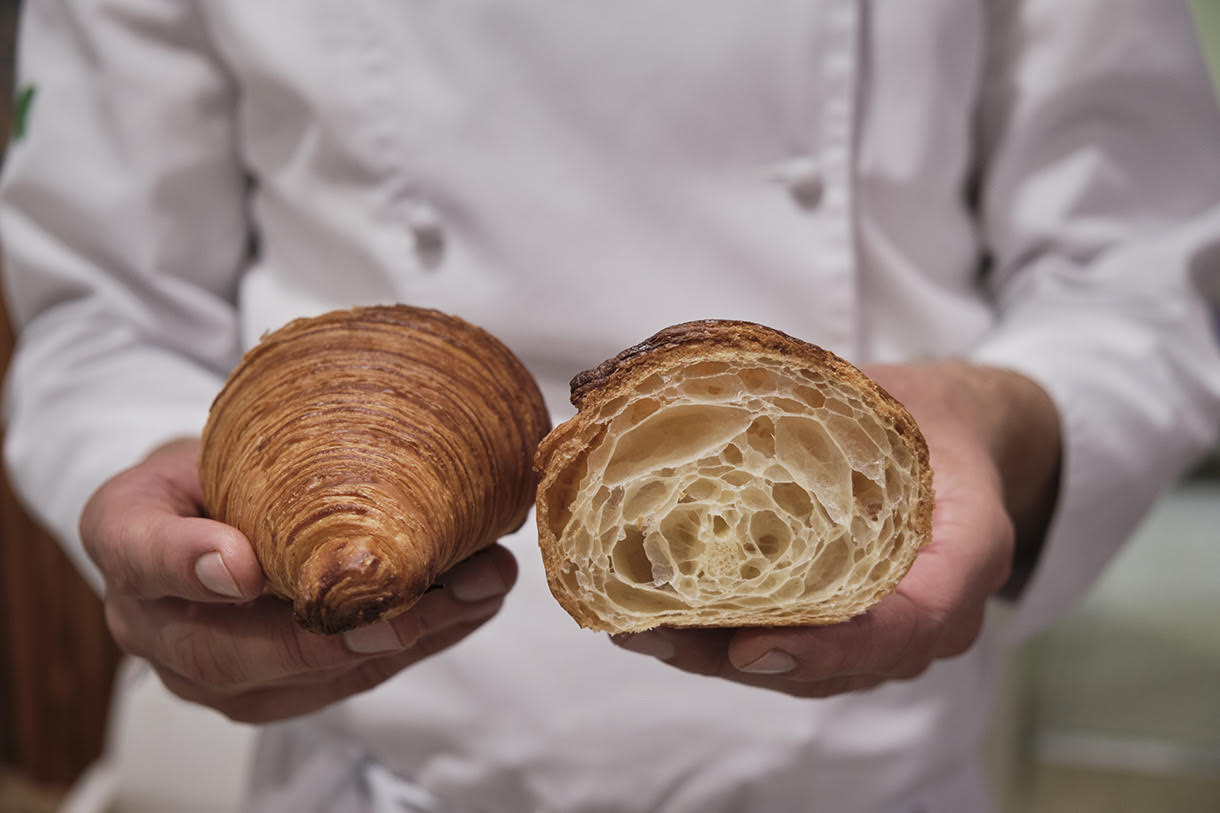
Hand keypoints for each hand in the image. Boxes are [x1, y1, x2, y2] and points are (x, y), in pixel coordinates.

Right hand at [83, 438, 514, 721]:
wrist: (214, 516)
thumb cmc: (213, 472)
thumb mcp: (206, 444)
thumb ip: (233, 463)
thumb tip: (286, 514)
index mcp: (127, 543)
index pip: (140, 554)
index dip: (186, 563)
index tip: (241, 566)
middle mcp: (159, 629)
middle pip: (234, 651)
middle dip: (331, 634)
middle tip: (404, 607)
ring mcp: (220, 676)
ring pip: (308, 677)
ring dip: (408, 634)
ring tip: (479, 588)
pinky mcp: (282, 692)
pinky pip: (353, 677)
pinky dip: (425, 637)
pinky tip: (476, 601)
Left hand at [612, 362, 1059, 696]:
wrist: (957, 445)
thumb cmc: (928, 421)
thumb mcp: (902, 404)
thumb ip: (843, 412)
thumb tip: (726, 387)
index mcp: (970, 552)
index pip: (911, 621)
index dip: (831, 646)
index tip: (749, 644)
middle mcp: (937, 616)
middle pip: (840, 665)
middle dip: (741, 658)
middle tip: (655, 636)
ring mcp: (893, 638)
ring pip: (807, 672)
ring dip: (718, 660)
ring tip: (639, 633)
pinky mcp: (852, 638)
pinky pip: (793, 656)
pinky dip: (725, 647)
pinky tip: (658, 627)